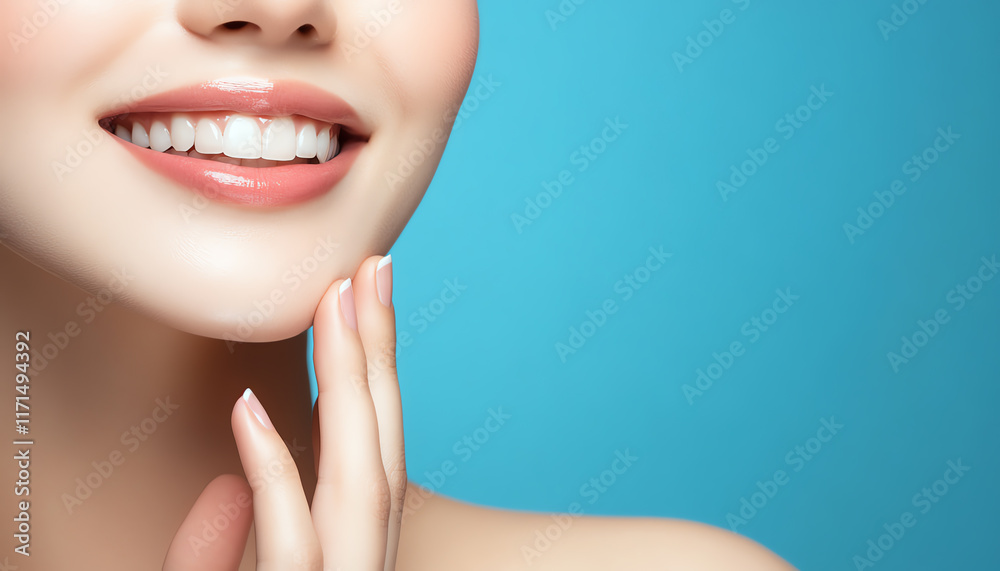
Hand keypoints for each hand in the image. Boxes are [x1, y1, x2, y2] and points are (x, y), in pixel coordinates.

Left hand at [162, 255, 405, 569]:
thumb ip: (229, 548)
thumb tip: (226, 491)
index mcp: (354, 557)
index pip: (373, 456)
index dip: (374, 374)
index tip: (366, 299)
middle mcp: (364, 567)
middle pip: (383, 453)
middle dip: (378, 355)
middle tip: (371, 271)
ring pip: (361, 485)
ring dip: (349, 387)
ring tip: (336, 303)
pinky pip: (293, 547)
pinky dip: (273, 474)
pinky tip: (248, 406)